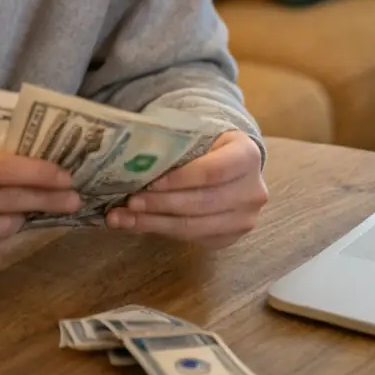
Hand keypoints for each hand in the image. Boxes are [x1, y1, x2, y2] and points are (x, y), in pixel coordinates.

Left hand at [105, 131, 266, 248]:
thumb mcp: (200, 135)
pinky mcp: (230, 238)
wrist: (234, 167)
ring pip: (194, 226)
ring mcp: (245, 219)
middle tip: (129, 202)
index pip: (212, 171)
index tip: (149, 182)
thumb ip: (176, 145)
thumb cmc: (209, 146)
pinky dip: (161, 232)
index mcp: (247, 156)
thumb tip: (134, 158)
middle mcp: (253, 191)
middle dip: (161, 204)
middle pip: (202, 202)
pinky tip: (136, 225)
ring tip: (122, 218)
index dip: (180, 179)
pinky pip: (192, 239)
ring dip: (154, 223)